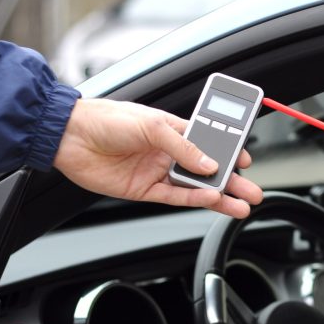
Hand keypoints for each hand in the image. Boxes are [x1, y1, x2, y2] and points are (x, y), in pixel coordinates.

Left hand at [53, 98, 263, 218]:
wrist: (69, 136)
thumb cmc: (107, 119)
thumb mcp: (153, 125)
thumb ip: (184, 147)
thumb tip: (210, 164)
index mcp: (174, 130)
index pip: (210, 143)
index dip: (229, 152)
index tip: (246, 160)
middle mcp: (168, 153)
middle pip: (208, 170)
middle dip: (233, 181)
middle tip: (253, 191)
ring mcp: (157, 172)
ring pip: (196, 188)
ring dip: (219, 197)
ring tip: (241, 205)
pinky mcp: (144, 190)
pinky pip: (175, 197)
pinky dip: (194, 200)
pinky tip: (212, 200)